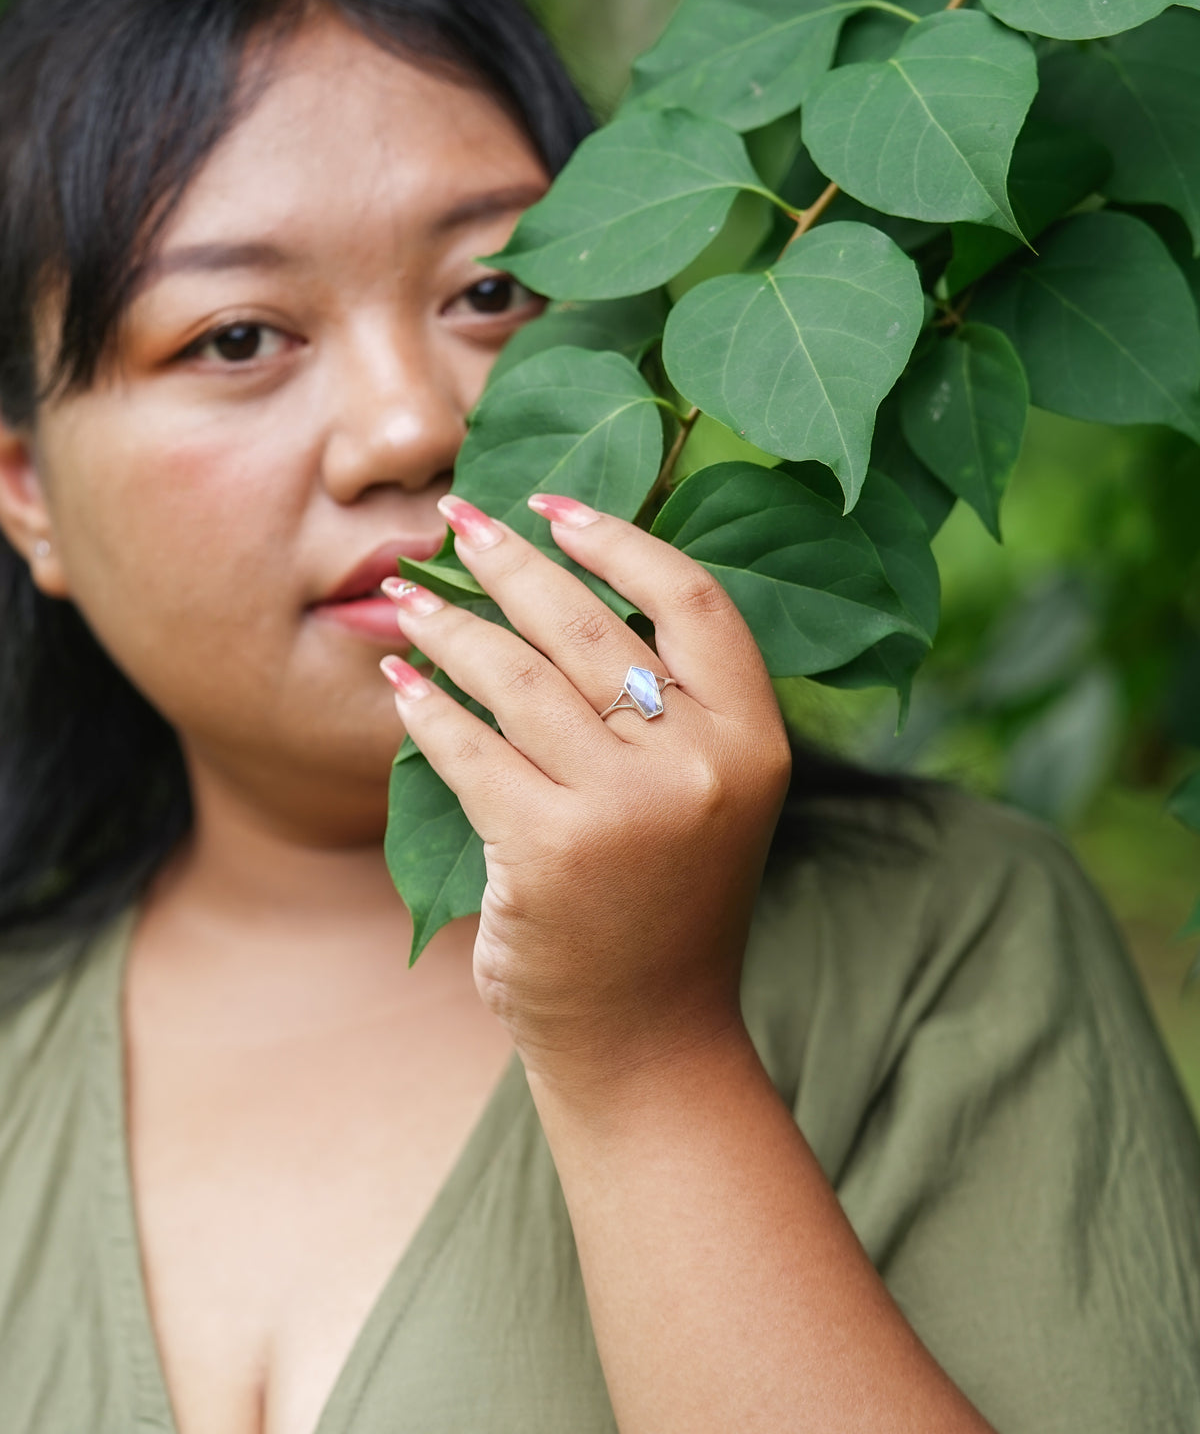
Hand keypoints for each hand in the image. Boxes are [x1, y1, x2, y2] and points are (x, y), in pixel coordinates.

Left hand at [380, 492, 791, 1094]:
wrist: (648, 1038)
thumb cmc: (665, 904)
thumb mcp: (704, 795)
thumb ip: (666, 704)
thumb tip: (561, 587)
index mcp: (756, 739)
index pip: (694, 599)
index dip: (621, 539)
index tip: (555, 506)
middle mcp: (702, 764)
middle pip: (591, 625)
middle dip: (509, 560)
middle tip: (455, 520)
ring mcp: (627, 808)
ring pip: (519, 677)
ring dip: (451, 625)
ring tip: (410, 597)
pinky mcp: (548, 848)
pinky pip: (469, 749)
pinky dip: (425, 707)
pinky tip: (399, 680)